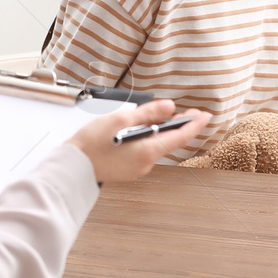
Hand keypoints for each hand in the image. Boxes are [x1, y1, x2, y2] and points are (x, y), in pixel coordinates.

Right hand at [64, 99, 211, 182]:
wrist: (71, 168)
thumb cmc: (91, 145)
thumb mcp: (121, 120)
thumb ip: (147, 113)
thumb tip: (168, 107)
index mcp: (147, 152)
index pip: (180, 137)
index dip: (194, 125)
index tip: (205, 115)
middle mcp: (146, 164)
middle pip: (169, 142)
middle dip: (177, 126)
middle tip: (186, 112)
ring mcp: (137, 169)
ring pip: (157, 146)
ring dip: (162, 131)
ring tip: (162, 116)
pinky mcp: (128, 169)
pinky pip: (145, 151)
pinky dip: (149, 139)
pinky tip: (143, 129)